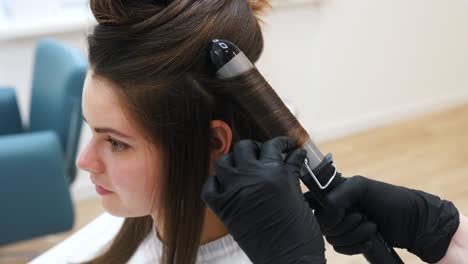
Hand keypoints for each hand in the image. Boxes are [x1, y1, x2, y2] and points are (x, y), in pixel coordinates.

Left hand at [202, 137, 324, 263]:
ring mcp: (233, 191)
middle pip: (244, 147)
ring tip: (244, 169)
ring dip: (234, 162)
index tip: (284, 147)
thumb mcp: (298, 195)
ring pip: (224, 162)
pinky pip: (209, 186)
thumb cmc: (300, 230)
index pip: (272, 145)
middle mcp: (250, 177)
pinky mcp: (222, 208)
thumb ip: (292, 170)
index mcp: (274, 172)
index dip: (280, 143)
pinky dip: (216, 183)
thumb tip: (297, 153)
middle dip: (255, 149)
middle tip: (263, 157)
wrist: (288, 261)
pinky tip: (228, 186)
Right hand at [305, 175, 459, 262]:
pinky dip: (354, 247)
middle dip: (344, 225)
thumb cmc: (391, 200)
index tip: (341, 212)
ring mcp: (344, 225)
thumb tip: (326, 207)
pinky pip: (340, 249)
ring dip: (353, 236)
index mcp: (336, 191)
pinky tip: (369, 240)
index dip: (324, 212)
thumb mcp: (364, 187)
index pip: (313, 202)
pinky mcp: (352, 241)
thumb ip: (341, 192)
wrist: (414, 223)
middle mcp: (337, 208)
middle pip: (322, 225)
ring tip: (372, 227)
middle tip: (363, 217)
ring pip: (332, 239)